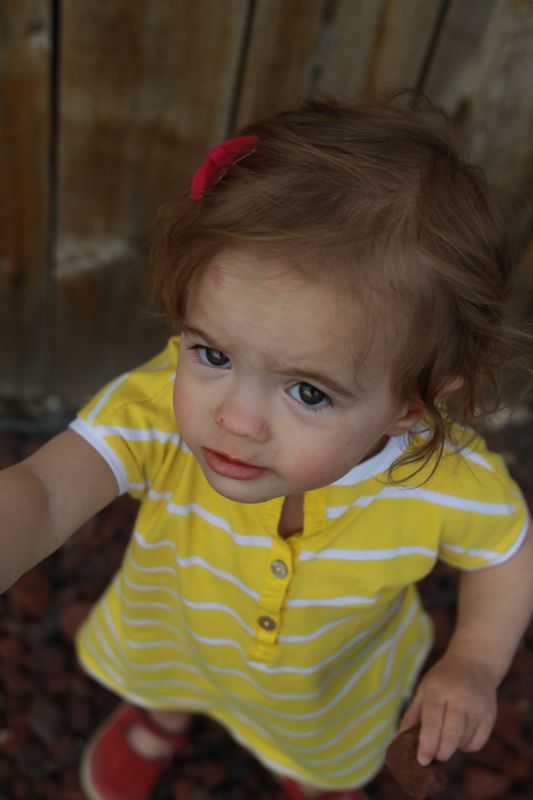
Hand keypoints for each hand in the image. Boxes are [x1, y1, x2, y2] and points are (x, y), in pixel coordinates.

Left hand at [397, 650, 497, 765]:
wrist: (474, 662)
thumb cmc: (443, 679)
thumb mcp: (424, 689)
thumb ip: (411, 715)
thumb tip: (396, 741)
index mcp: (438, 689)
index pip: (432, 721)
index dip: (427, 743)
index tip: (422, 760)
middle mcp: (460, 697)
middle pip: (451, 734)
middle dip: (440, 752)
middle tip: (433, 755)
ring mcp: (477, 706)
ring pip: (464, 741)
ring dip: (452, 747)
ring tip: (446, 736)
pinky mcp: (490, 715)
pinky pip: (477, 743)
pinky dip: (466, 746)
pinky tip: (460, 736)